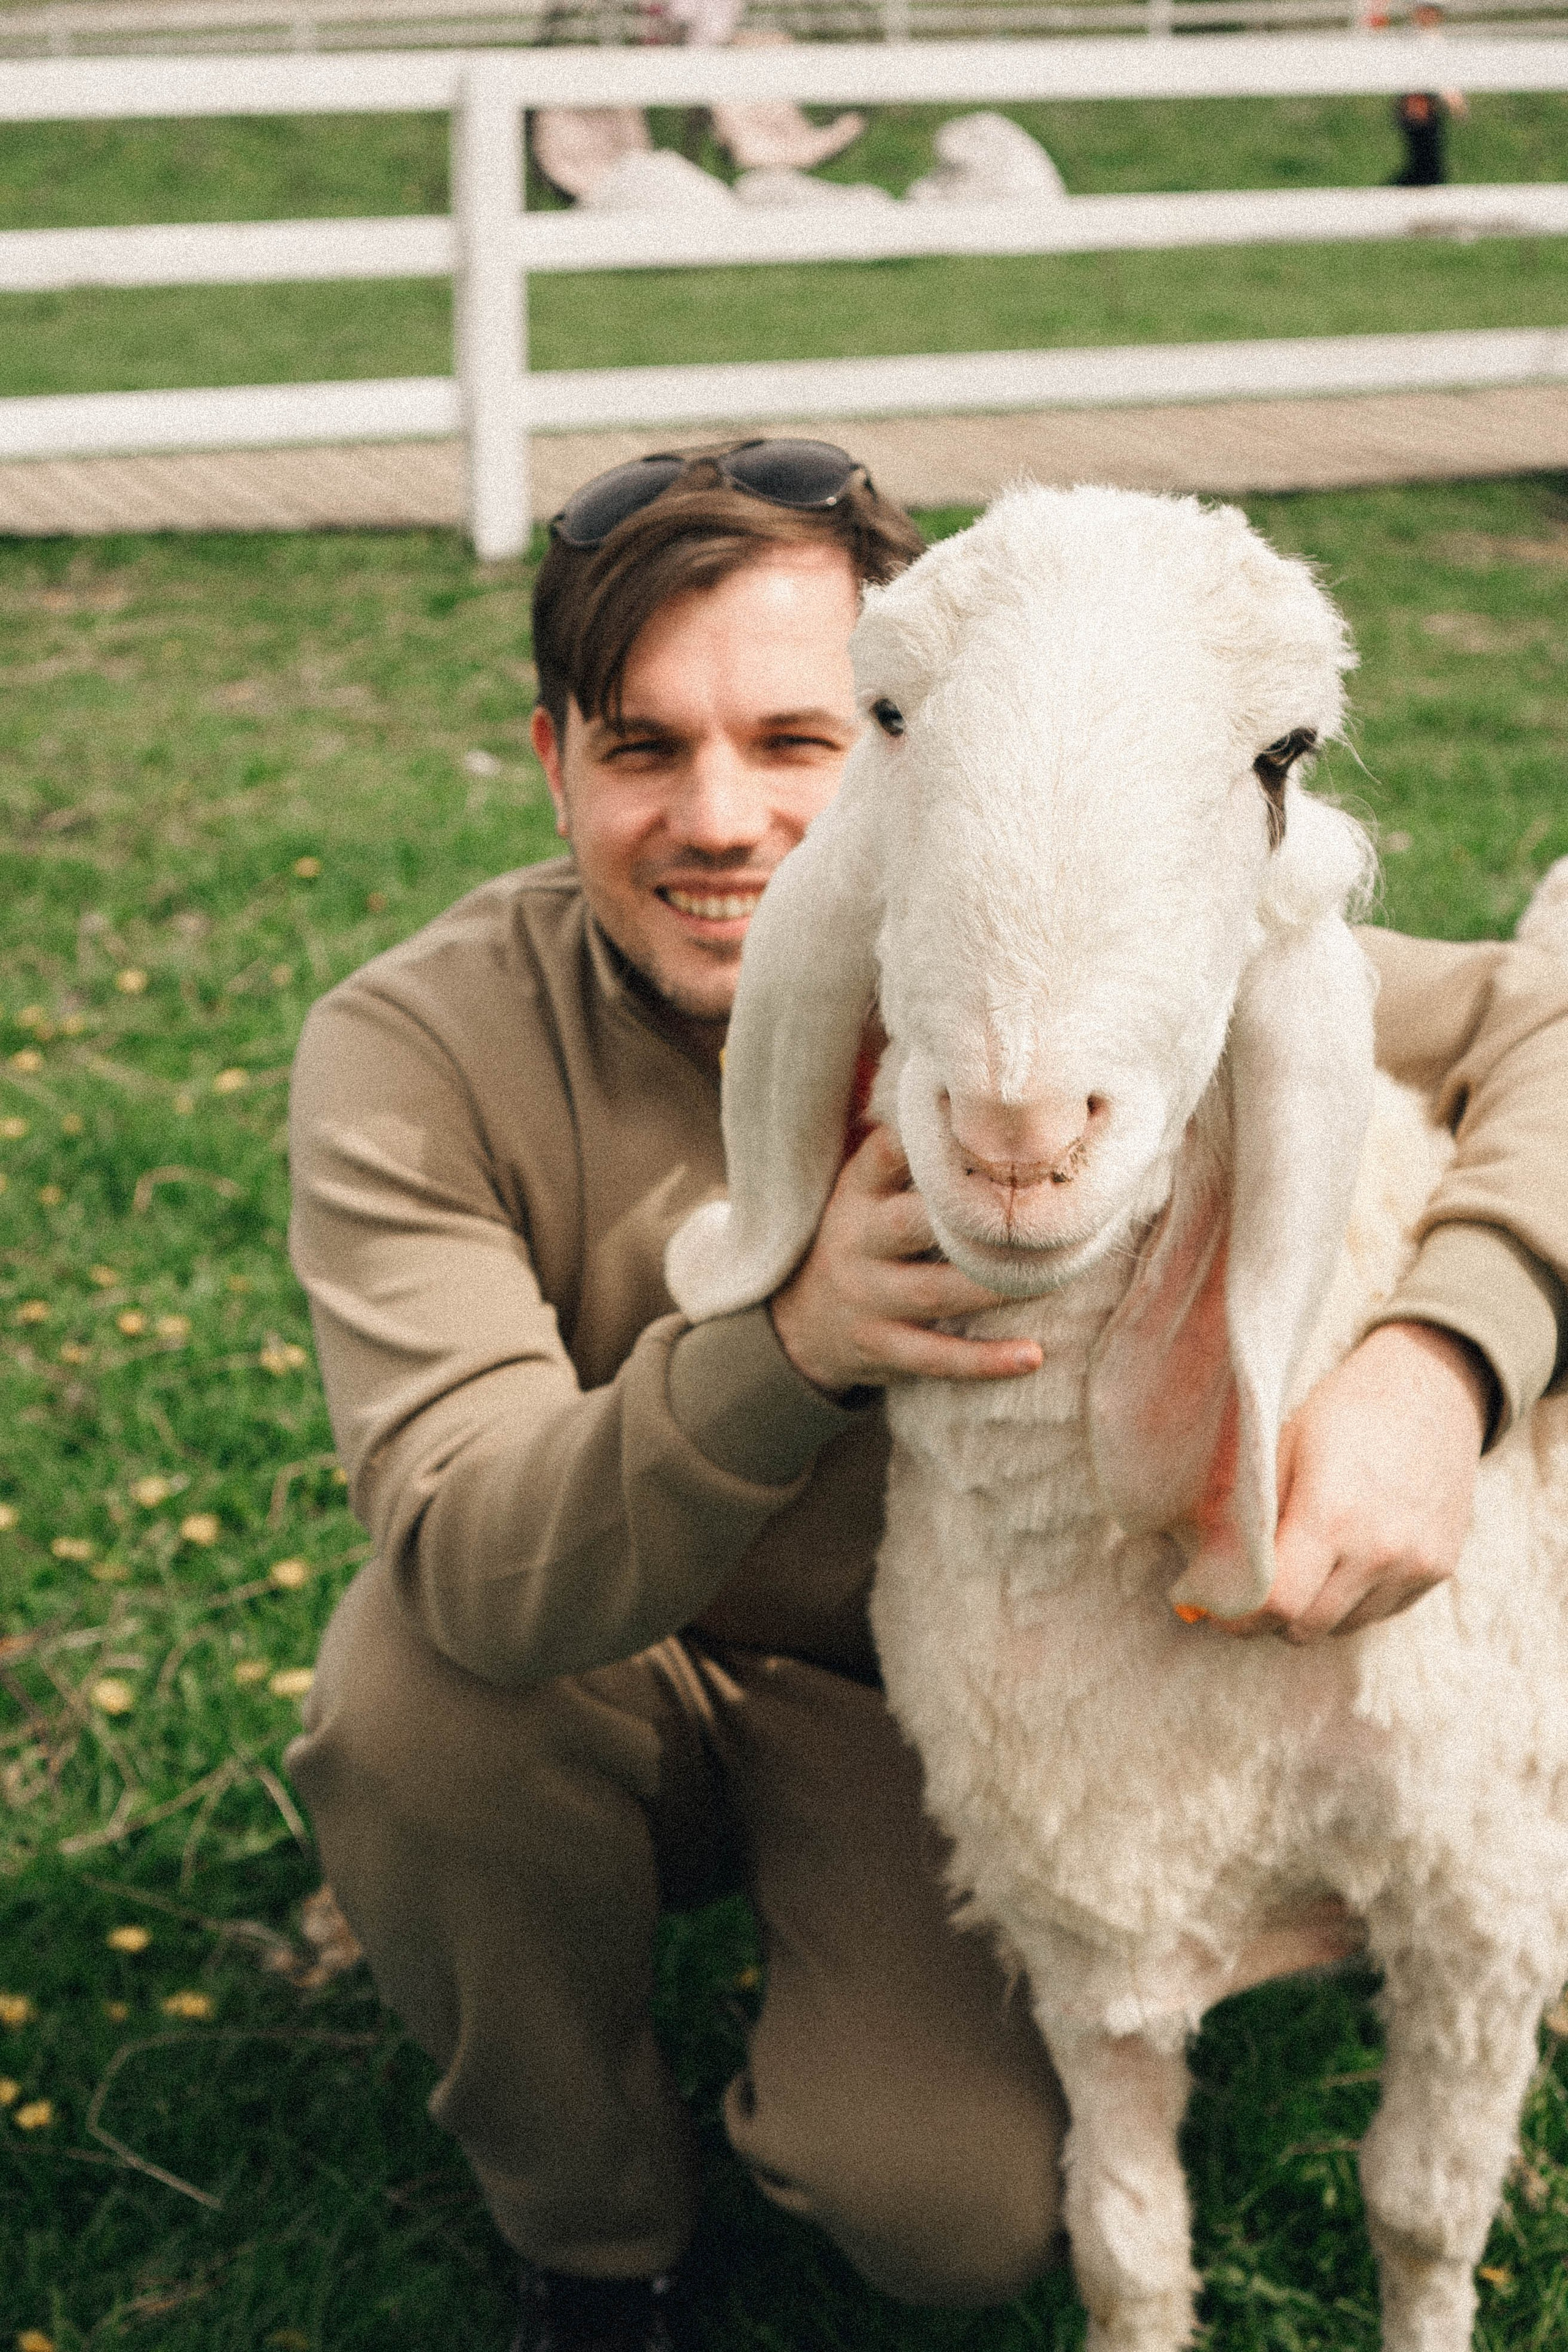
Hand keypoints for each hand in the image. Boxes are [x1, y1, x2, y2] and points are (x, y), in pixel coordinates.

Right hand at [768, 1123, 1043, 1397]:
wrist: (803, 1324)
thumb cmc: (861, 1237)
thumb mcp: (862, 1187)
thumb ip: (901, 1146)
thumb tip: (959, 1085)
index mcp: (856, 1193)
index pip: (886, 1156)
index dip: (927, 1142)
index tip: (987, 1127)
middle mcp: (858, 1242)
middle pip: (909, 1224)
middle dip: (969, 1218)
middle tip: (1037, 1207)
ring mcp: (869, 1299)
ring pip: (934, 1291)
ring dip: (994, 1286)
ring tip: (1054, 1276)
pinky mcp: (883, 1348)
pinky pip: (936, 1357)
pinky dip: (985, 1361)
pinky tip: (1033, 1356)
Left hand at [1215, 1321, 1491, 1642]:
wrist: (1432, 1386)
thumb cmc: (1344, 1411)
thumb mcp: (1280, 1447)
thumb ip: (1246, 1515)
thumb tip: (1206, 1571)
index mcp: (1331, 1514)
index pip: (1279, 1603)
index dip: (1240, 1617)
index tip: (1220, 1611)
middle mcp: (1379, 1550)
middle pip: (1307, 1627)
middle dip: (1269, 1620)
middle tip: (1250, 1595)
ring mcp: (1415, 1565)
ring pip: (1343, 1626)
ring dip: (1313, 1611)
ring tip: (1301, 1567)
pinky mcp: (1439, 1570)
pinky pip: (1380, 1612)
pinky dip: (1352, 1602)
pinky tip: (1344, 1559)